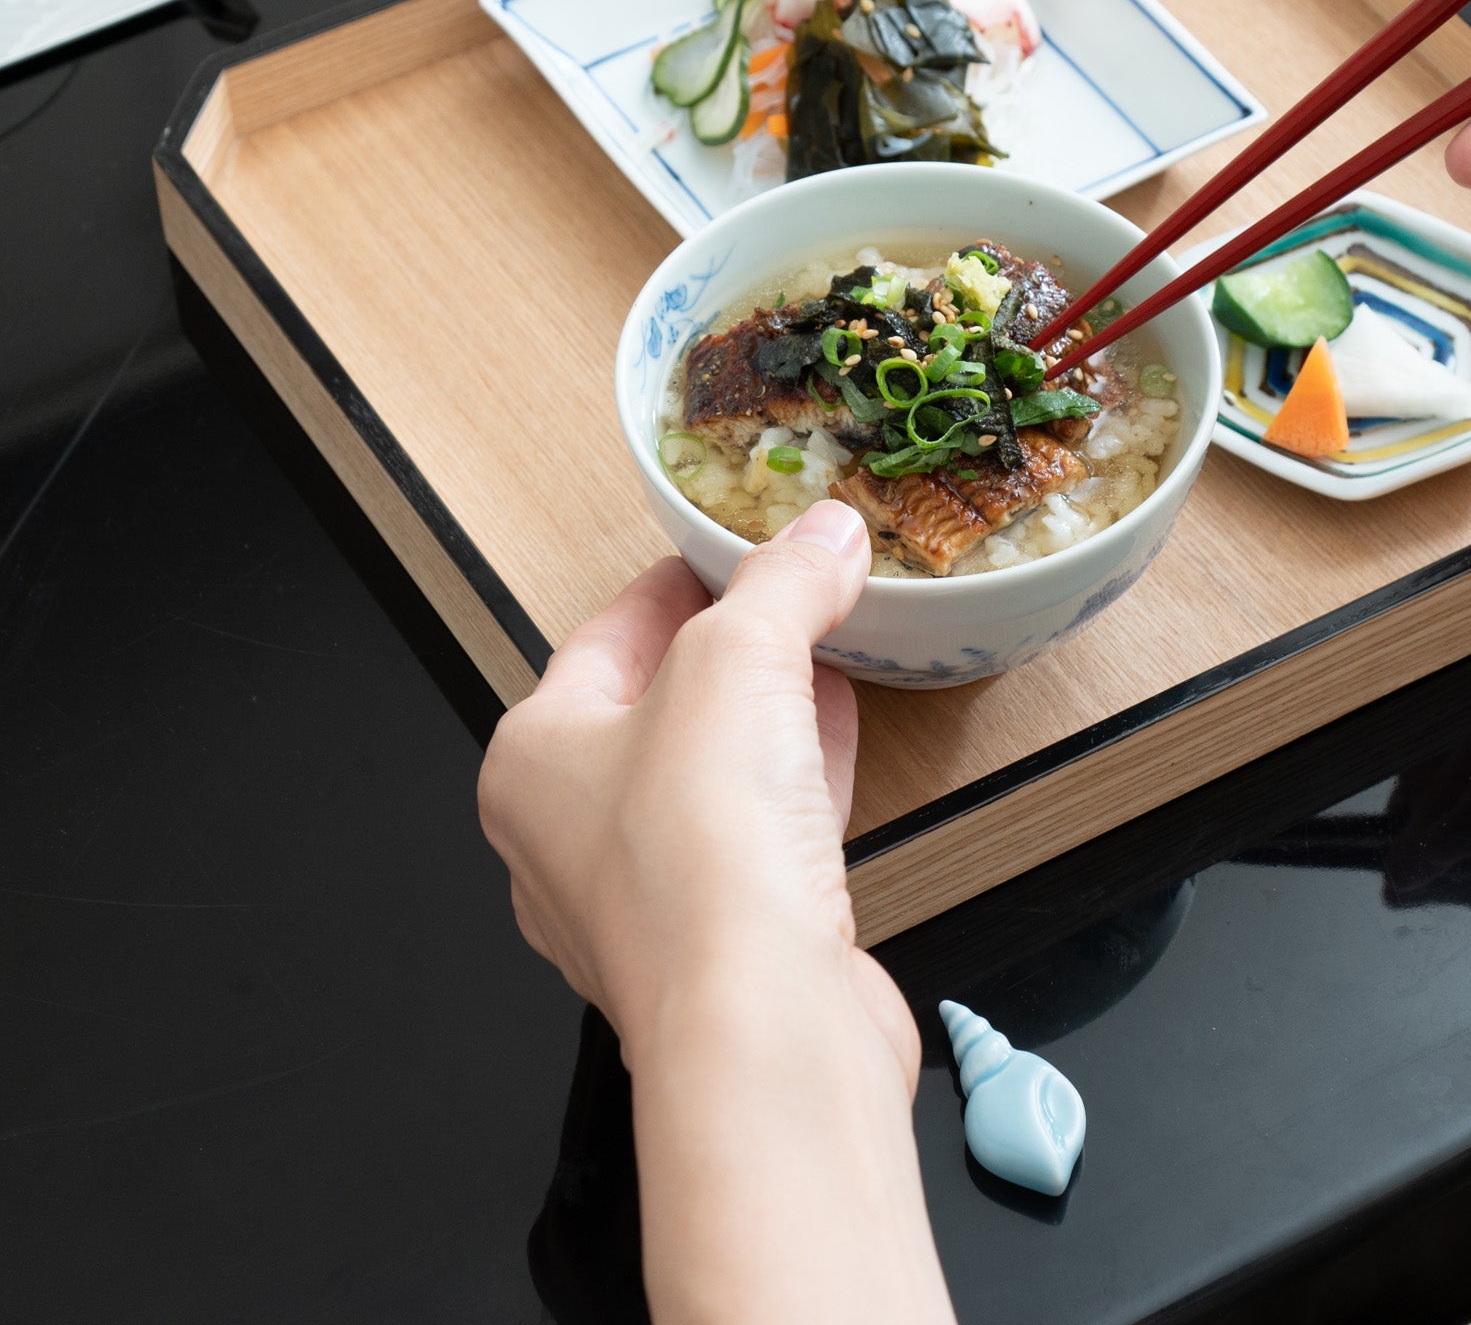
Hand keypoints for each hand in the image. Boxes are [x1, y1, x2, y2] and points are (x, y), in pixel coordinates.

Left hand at [479, 503, 953, 1324]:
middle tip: (788, 594)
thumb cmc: (702, 861)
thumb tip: (821, 536)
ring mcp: (646, 899)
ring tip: (824, 654)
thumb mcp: (741, 661)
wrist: (760, 1030)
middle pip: (656, 704)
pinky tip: (841, 734)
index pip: (606, 633)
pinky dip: (797, 776)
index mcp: (534, 759)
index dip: (678, 577)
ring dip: (769, 710)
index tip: (734, 546)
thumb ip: (783, 584)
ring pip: (708, 773)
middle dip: (730, 644)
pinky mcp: (722, 942)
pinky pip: (757, 834)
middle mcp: (571, 835)